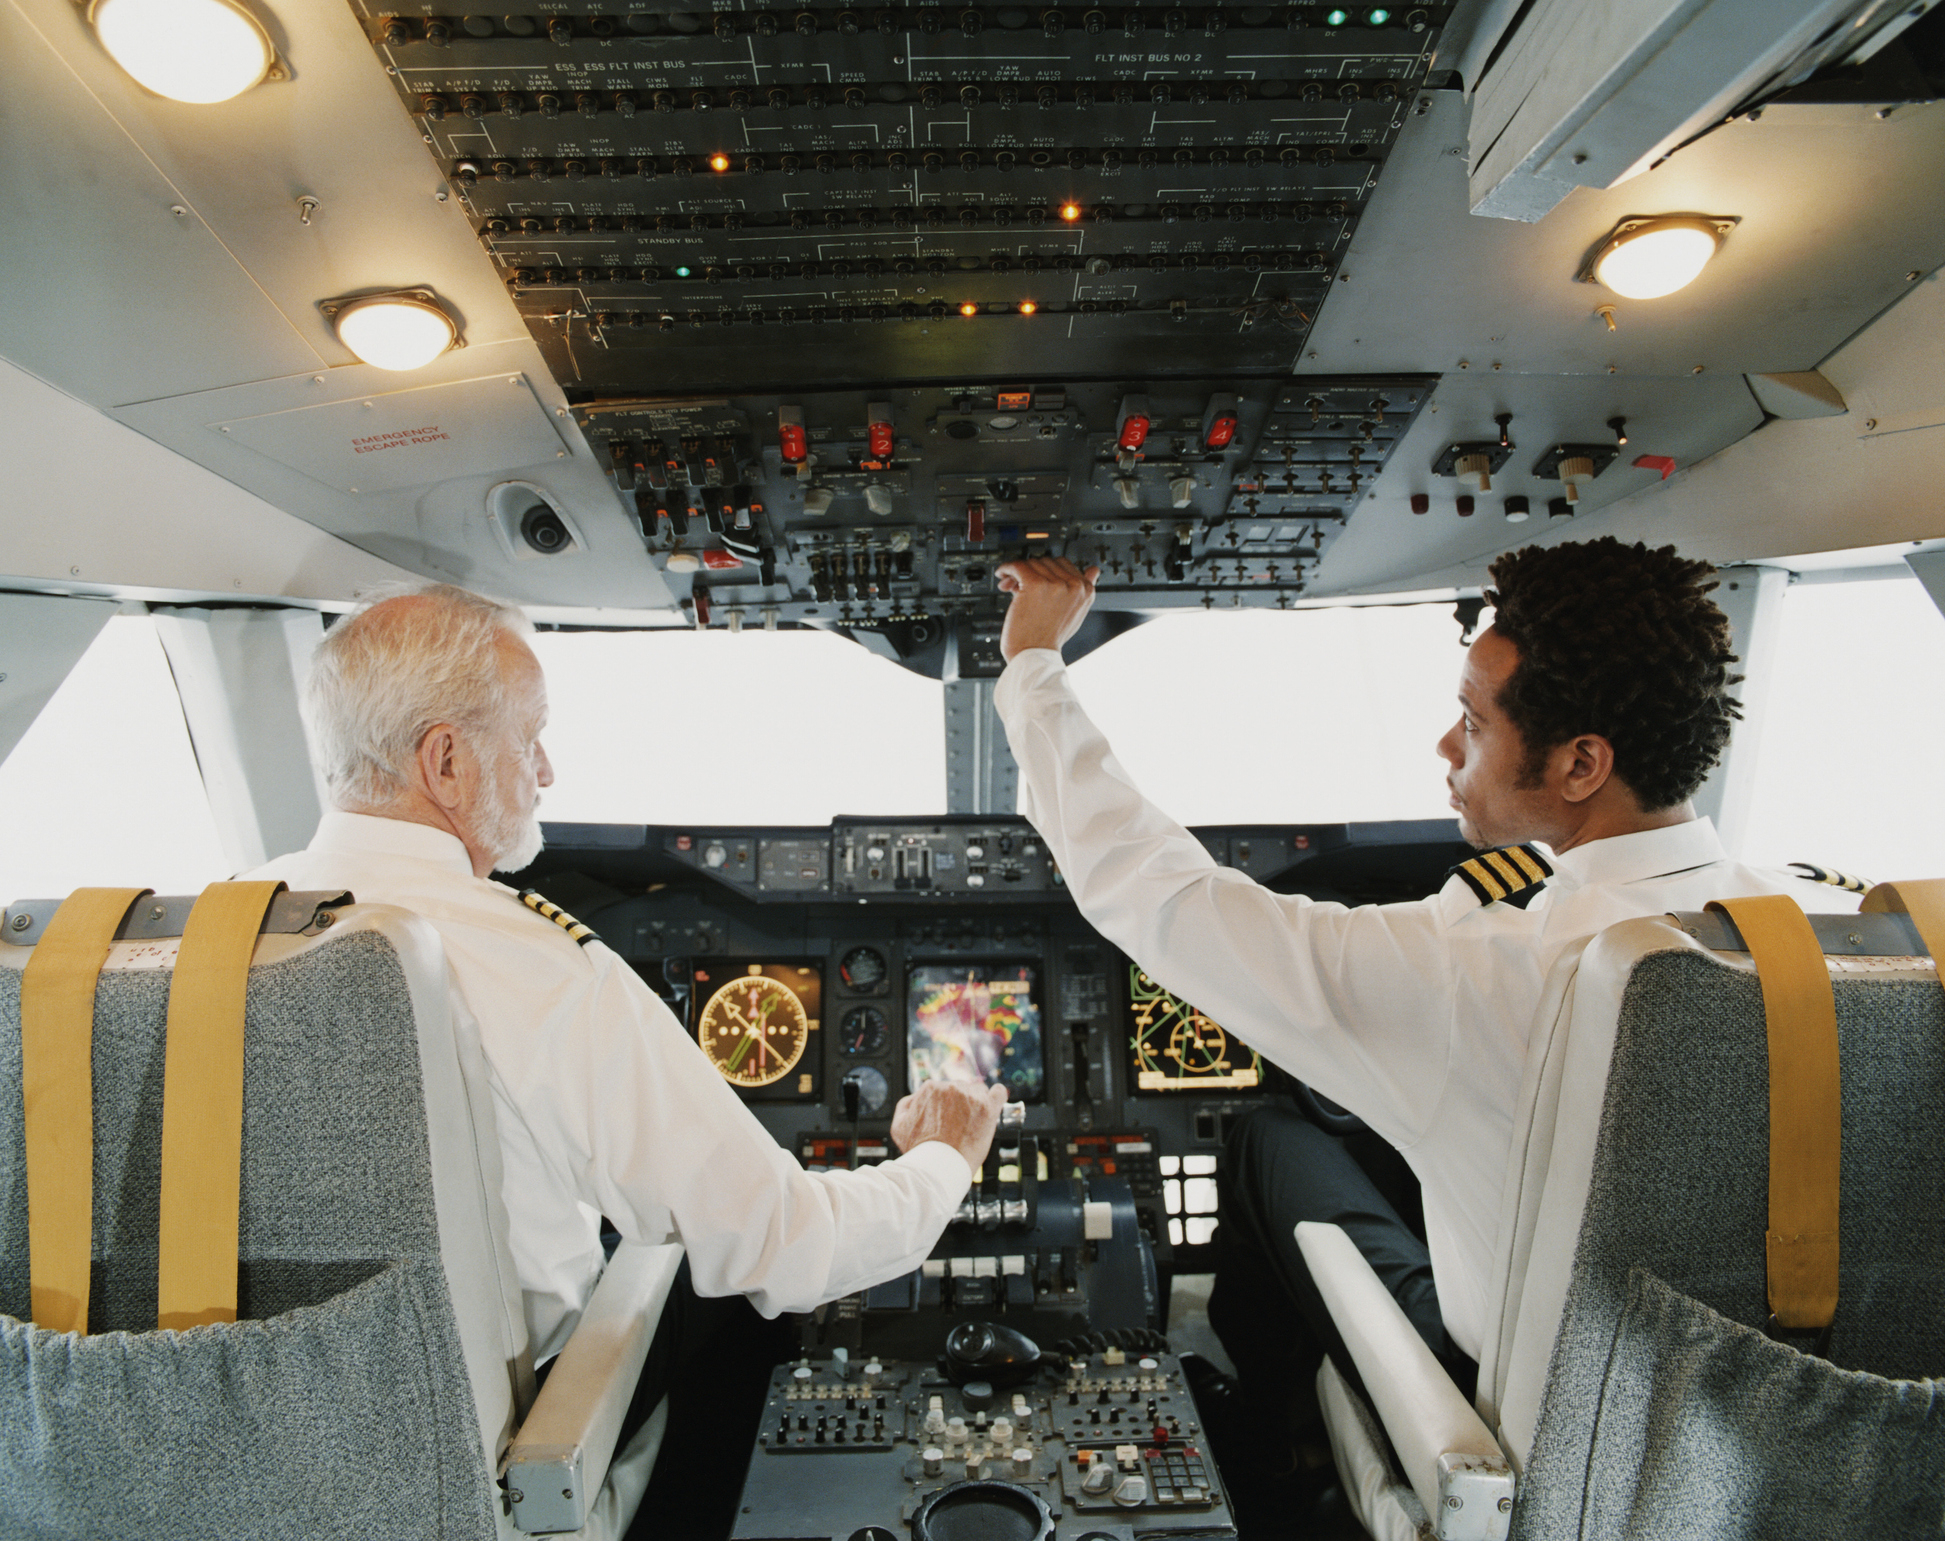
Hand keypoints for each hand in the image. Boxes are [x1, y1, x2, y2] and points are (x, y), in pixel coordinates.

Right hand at [890, 1079, 1008, 1171]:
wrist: (939, 1169)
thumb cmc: (920, 1151)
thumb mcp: (899, 1126)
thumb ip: (906, 1105)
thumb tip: (916, 1097)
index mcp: (931, 1088)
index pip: (942, 1089)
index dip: (944, 1105)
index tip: (946, 1119)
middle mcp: (951, 1088)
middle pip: (961, 1089)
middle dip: (960, 1103)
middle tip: (958, 1124)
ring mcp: (971, 1097)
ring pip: (979, 1091)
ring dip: (977, 1103)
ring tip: (972, 1123)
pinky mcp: (988, 1108)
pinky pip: (999, 1092)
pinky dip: (997, 1096)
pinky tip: (995, 1102)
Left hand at [995, 557, 1100, 661]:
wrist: (1035, 654)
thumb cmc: (1051, 639)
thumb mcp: (1076, 613)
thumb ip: (1083, 590)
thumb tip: (1094, 570)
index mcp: (1086, 590)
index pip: (1064, 564)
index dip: (1047, 572)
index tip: (1037, 580)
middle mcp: (1073, 585)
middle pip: (1047, 562)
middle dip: (1032, 571)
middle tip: (1020, 584)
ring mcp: (1055, 584)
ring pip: (1032, 564)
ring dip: (1018, 573)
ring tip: (1011, 586)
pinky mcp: (1036, 584)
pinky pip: (1018, 566)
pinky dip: (1007, 568)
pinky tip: (1002, 574)